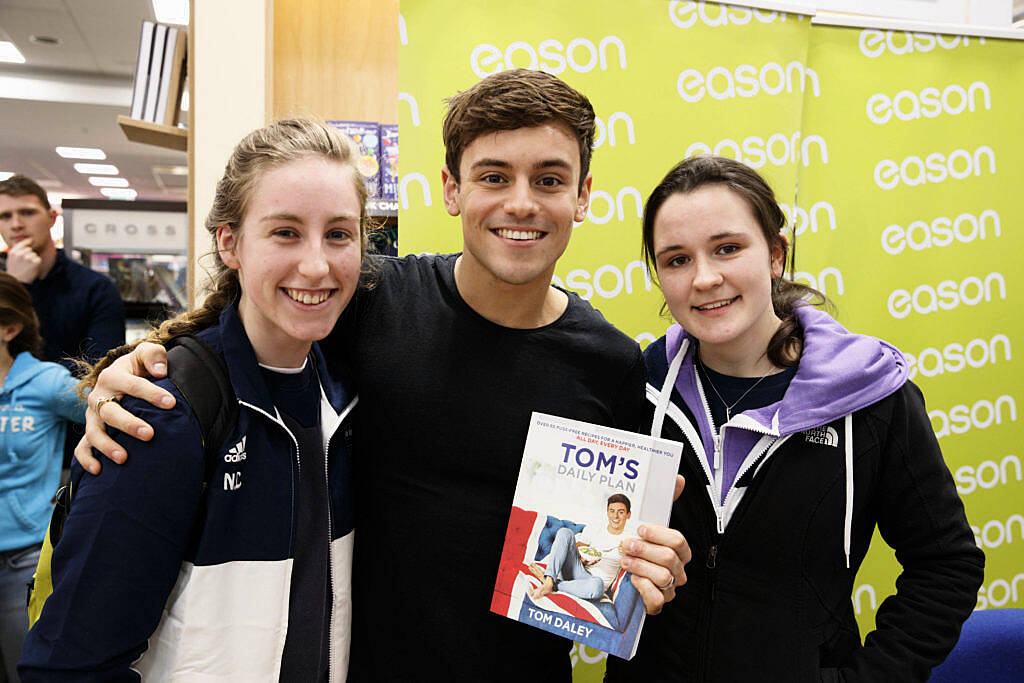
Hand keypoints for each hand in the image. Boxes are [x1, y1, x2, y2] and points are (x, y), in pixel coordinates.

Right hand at [6, 241, 41, 282]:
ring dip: (33, 259)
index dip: (28, 241)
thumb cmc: (14, 271)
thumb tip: (23, 244)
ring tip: (27, 266)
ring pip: (34, 254)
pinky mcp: (35, 262)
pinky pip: (38, 259)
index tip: (31, 240)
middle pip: (29, 249)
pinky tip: (32, 268)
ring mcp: (28, 257)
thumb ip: (15, 251)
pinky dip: (37, 263)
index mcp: (13, 252)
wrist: (18, 281)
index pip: (22, 243)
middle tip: (25, 263)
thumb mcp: (11, 260)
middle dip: (29, 254)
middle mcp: (20, 253)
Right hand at [75, 342, 174, 474]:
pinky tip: (98, 470)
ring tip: (124, 458)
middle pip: (110, 412)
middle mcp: (99, 396)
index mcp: (113, 376)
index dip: (152, 394)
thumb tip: (159, 371)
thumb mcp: (146, 353)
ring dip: (107, 446)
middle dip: (129, 424)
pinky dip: (86, 459)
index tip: (171, 403)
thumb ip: (153, 355)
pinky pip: (82, 447)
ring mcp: (92, 416)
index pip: (133, 385)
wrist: (122, 376)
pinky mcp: (91, 430)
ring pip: (94, 432)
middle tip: (149, 434)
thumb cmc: (139, 366)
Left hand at [620, 475, 690, 614]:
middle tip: (626, 544)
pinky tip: (632, 580)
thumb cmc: (640, 549)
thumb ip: (664, 502)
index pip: (678, 541)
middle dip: (644, 550)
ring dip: (639, 566)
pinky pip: (657, 600)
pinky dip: (643, 588)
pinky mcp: (658, 603)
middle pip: (669, 558)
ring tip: (624, 560)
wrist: (623, 578)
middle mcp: (678, 570)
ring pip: (662, 577)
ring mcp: (670, 588)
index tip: (640, 528)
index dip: (659, 534)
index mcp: (679, 551)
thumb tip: (678, 478)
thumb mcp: (649, 525)